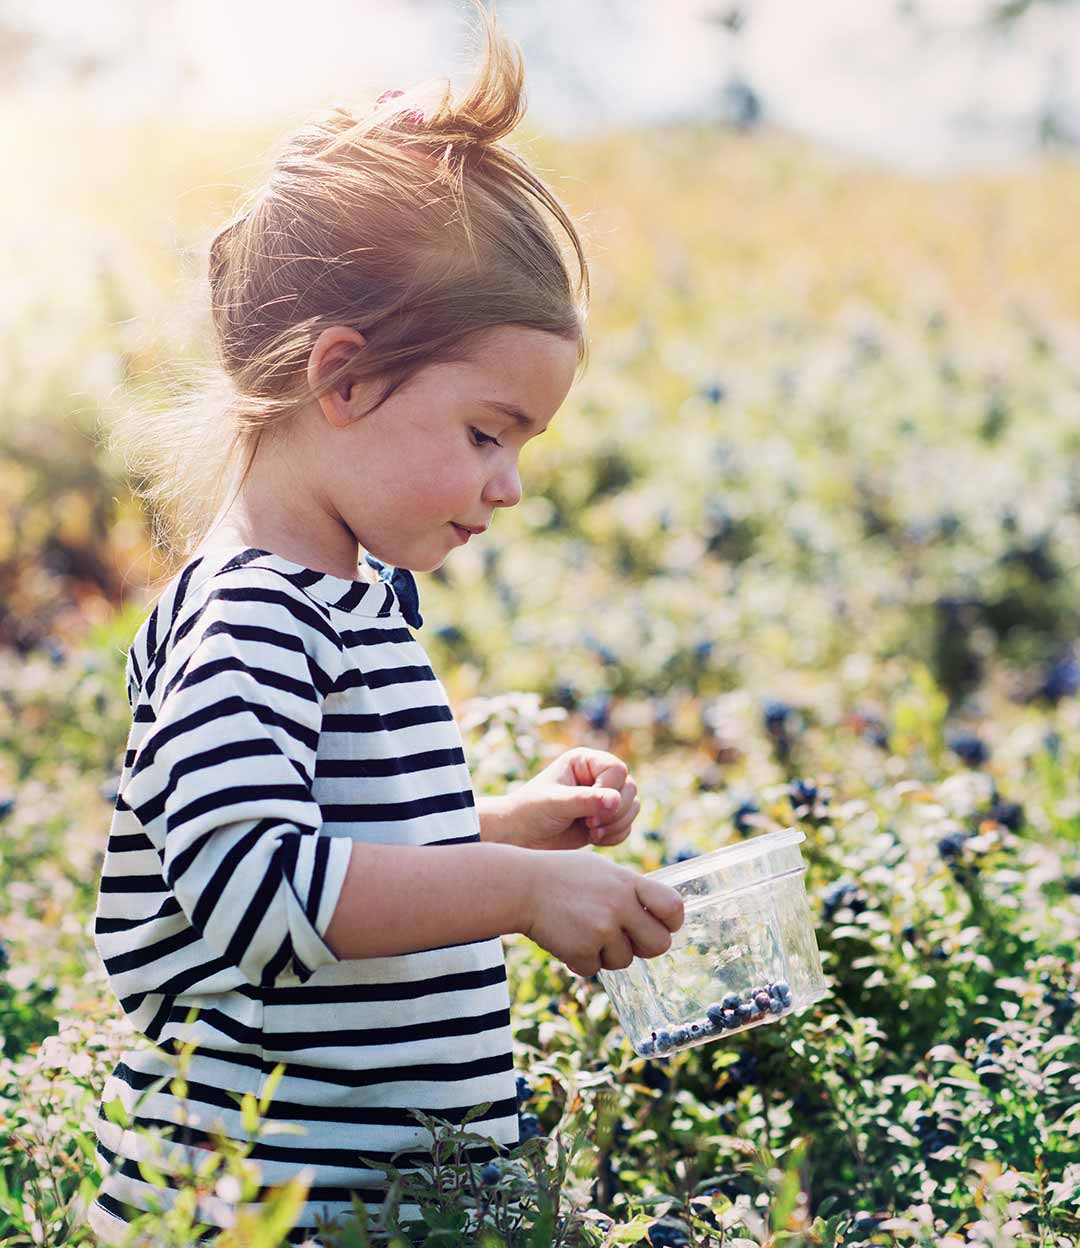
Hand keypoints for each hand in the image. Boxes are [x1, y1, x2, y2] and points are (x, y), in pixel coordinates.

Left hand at [503, 747, 639, 851]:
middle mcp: (597, 776)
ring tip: (591, 833)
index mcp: (585, 761)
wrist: (520, 837)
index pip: (617, 770)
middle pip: (630, 789)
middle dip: (615, 811)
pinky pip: (627, 826)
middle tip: (590, 824)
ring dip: (616, 824)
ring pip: (632, 808)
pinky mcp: (605, 820)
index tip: (589, 812)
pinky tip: (594, 840)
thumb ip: (585, 800)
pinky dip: (616, 836)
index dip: (609, 791)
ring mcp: (603, 798)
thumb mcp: (555, 803)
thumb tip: (616, 800)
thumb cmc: (530, 812)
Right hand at [523, 849, 683, 976]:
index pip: (673, 907)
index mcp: (628, 882)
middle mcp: (619, 906)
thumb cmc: (562, 875)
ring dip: (608, 954)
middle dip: (644, 946)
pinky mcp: (582, 950)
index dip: (671, 921)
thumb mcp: (602, 870)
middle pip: (659, 944)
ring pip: (625, 961)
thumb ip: (630, 889)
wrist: (522, 886)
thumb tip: (658, 913)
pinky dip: (582, 961)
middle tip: (626, 938)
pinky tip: (568, 939)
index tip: (661, 924)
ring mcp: (601, 929)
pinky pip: (595, 969)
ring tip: (585, 931)